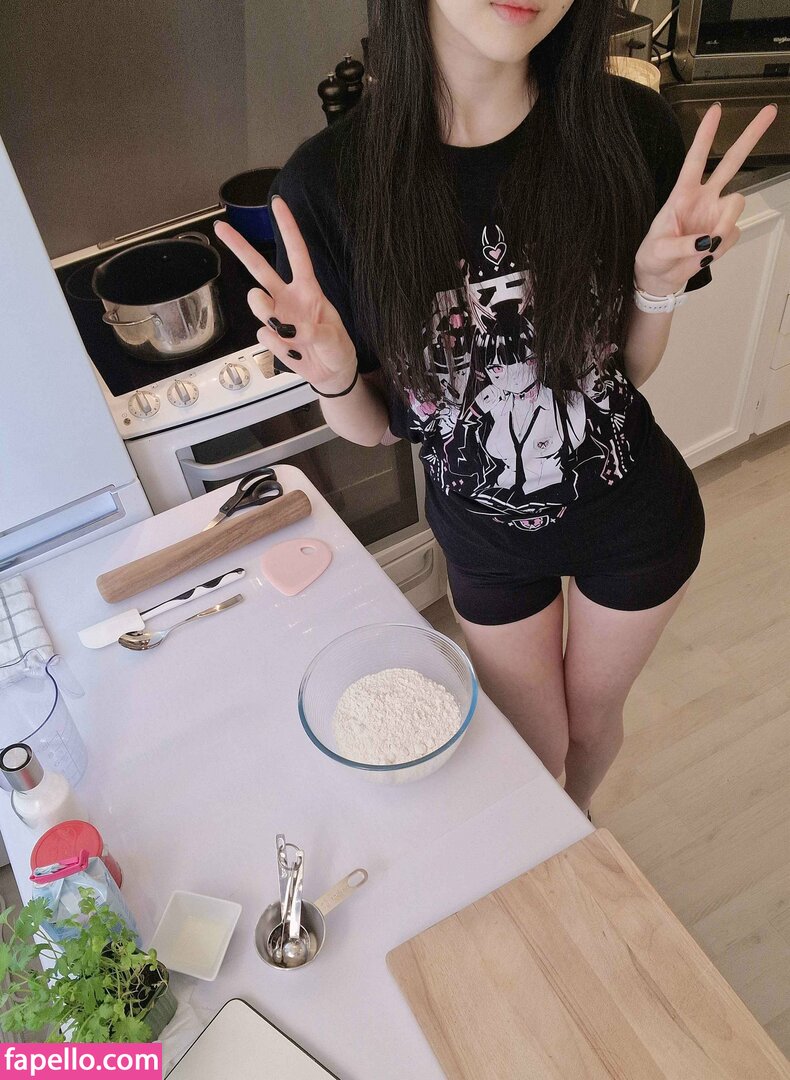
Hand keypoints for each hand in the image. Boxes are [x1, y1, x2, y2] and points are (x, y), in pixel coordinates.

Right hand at [213, 197, 357, 393]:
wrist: (331, 373)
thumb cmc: (336, 348)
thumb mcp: (334, 339)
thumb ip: (313, 332)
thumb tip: (291, 329)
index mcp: (308, 290)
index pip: (297, 254)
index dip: (288, 229)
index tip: (277, 204)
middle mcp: (288, 298)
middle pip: (259, 269)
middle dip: (240, 248)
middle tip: (221, 228)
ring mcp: (277, 316)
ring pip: (257, 303)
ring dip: (266, 312)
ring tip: (286, 330)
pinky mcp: (271, 336)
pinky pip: (265, 336)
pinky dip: (280, 347)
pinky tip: (293, 351)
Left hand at [634, 102, 777, 296]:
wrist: (660, 277)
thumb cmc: (653, 257)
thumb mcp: (658, 252)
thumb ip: (682, 246)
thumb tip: (707, 241)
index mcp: (682, 194)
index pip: (695, 160)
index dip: (706, 135)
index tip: (715, 110)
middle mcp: (704, 198)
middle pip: (731, 162)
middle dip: (750, 137)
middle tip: (769, 111)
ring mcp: (716, 214)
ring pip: (737, 204)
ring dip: (725, 224)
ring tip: (707, 246)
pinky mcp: (723, 232)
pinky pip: (732, 234)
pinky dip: (721, 247)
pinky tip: (706, 253)